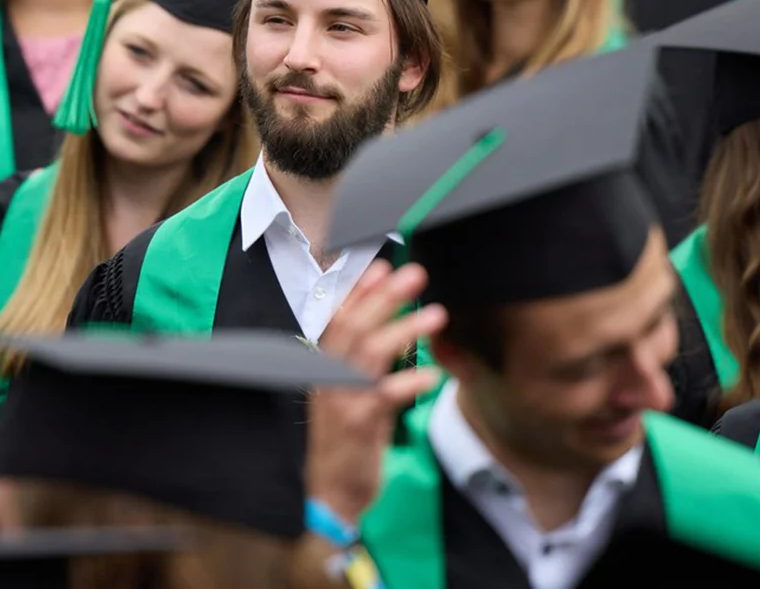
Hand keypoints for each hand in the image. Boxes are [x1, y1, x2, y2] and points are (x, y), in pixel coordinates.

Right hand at [308, 261, 445, 522]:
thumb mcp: (348, 396)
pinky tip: (433, 374)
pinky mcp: (358, 424)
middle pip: (354, 325)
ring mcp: (340, 399)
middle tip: (416, 274)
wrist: (328, 495)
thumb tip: (384, 323)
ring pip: (369, 352)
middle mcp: (327, 377)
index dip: (358, 290)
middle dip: (385, 296)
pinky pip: (384, 395)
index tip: (382, 265)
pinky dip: (409, 382)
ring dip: (403, 328)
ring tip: (437, 314)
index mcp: (323, 366)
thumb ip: (363, 361)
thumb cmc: (343, 442)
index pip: (337, 318)